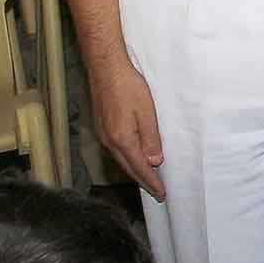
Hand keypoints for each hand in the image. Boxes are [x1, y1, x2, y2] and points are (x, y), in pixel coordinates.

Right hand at [89, 55, 165, 200]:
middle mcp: (109, 141)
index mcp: (122, 139)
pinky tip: (134, 158)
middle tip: (157, 193)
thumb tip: (154, 162)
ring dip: (135, 171)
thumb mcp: (147, 112)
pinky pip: (116, 151)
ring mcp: (103, 135)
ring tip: (148, 179)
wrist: (106, 69)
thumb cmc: (128, 86)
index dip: (151, 182)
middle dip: (143, 181)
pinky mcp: (101, 128)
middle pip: (128, 168)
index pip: (140, 168)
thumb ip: (150, 138)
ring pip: (121, 160)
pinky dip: (127, 159)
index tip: (162, 194)